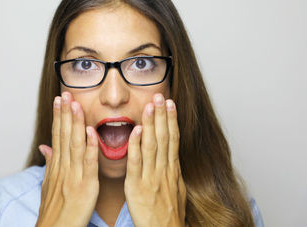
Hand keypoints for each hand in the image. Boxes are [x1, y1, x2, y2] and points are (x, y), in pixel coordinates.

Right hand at [36, 92, 99, 226]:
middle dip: (64, 113)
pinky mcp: (85, 185)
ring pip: (73, 144)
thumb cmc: (55, 210)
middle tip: (65, 93)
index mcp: (58, 166)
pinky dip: (88, 147)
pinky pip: (88, 163)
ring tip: (74, 104)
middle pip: (63, 135)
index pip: (57, 135)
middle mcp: (63, 167)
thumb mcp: (49, 184)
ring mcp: (73, 175)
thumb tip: (45, 147)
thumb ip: (49, 163)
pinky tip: (89, 131)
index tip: (59, 99)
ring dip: (74, 123)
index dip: (58, 116)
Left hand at [124, 93, 186, 226]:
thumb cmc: (168, 214)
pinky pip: (136, 163)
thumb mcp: (176, 189)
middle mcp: (164, 170)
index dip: (170, 119)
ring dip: (150, 124)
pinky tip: (135, 131)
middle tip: (159, 95)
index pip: (172, 138)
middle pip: (164, 137)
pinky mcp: (137, 186)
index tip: (169, 103)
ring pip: (152, 145)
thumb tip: (171, 157)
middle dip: (162, 115)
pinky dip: (136, 146)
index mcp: (172, 169)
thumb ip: (171, 171)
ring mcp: (151, 177)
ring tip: (150, 105)